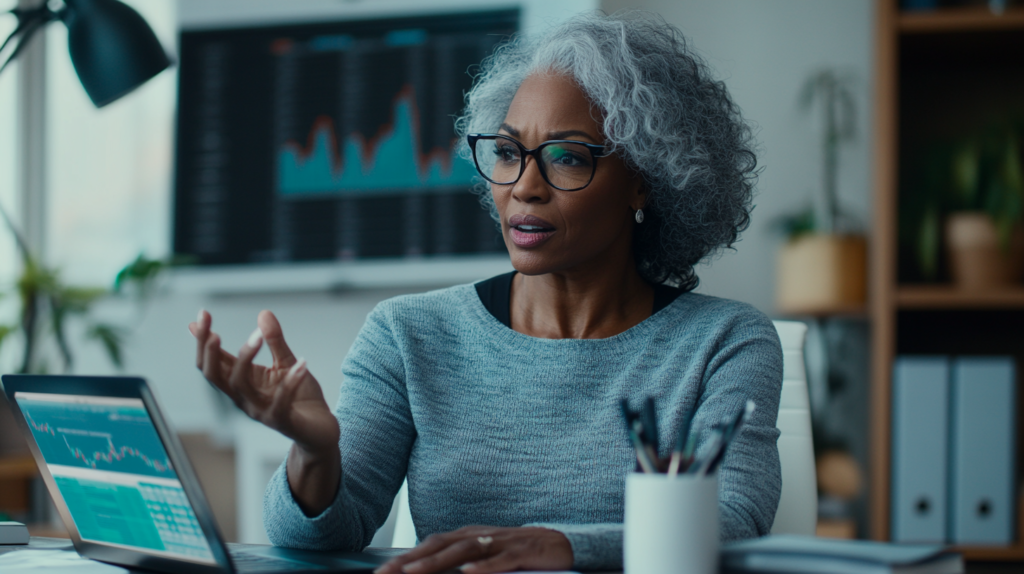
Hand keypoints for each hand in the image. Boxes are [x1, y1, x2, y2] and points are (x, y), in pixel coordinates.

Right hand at [188, 309, 338, 454]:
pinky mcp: (281, 421)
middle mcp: (244, 398)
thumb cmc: (299, 398)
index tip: (202, 313)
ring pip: (241, 386)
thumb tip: (263, 313)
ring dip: (246, 358)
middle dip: (209, 352)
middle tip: (212, 331)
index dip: (203, 339)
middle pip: (215, 376)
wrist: (320, 431)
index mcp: (241, 383)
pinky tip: (302, 363)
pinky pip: (280, 402)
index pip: (212, 362)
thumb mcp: (286, 363)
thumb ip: (274, 341)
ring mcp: (260, 411)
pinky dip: (290, 382)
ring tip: (258, 336)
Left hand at [375, 526, 572, 573]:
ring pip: (464, 551)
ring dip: (437, 562)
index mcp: (469, 535)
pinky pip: (499, 560)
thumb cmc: (517, 552)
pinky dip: (482, 566)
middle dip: (412, 559)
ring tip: (415, 573)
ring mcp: (500, 542)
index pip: (432, 544)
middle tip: (387, 572)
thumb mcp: (485, 554)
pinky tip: (467, 573)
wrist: (559, 544)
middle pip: (441, 545)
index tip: (382, 571)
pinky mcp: (521, 553)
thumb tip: (428, 570)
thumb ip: (459, 560)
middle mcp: (480, 535)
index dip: (406, 556)